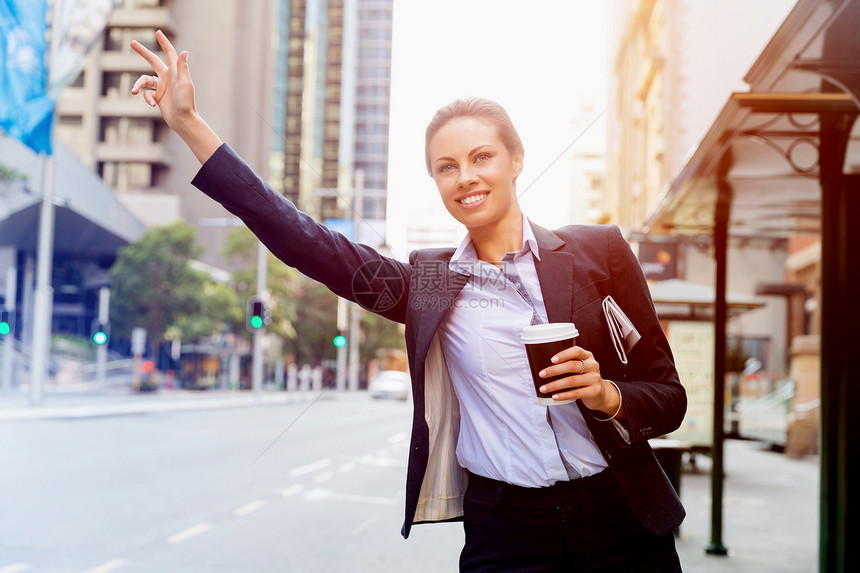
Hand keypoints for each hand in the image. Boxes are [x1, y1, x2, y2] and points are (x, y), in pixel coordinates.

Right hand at [130, 30, 220, 162]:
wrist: (183, 120)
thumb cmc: (186, 102)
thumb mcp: (184, 84)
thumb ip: (182, 68)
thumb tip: (184, 51)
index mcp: (174, 72)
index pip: (169, 53)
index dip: (164, 42)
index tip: (158, 32)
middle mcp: (167, 77)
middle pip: (152, 60)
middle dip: (142, 52)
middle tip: (132, 42)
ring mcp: (162, 87)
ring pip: (144, 80)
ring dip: (138, 85)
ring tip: (134, 91)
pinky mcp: (157, 97)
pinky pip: (147, 94)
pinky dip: (147, 99)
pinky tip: (153, 105)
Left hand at [537, 346, 623, 418]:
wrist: (600, 393)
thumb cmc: (583, 377)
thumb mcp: (580, 367)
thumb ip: (567, 363)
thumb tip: (542, 365)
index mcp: (588, 356)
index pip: (576, 351)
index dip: (564, 354)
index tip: (552, 360)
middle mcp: (593, 366)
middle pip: (572, 366)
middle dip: (554, 370)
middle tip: (542, 374)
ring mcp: (595, 379)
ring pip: (572, 381)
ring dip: (555, 385)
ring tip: (543, 388)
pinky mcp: (595, 391)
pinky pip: (576, 393)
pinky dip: (563, 395)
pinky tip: (554, 396)